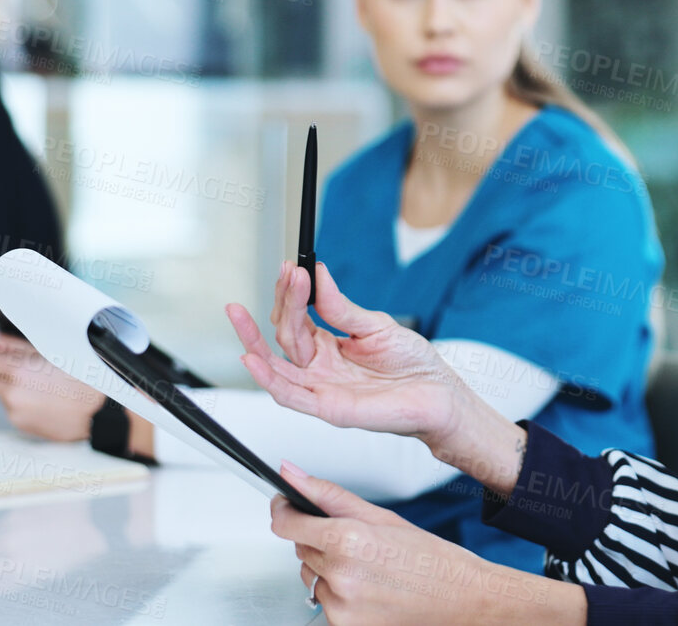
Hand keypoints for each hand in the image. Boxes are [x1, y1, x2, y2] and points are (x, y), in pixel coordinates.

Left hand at [0, 327, 105, 442]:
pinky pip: (11, 408)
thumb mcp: (50, 351)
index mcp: (19, 371)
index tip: (4, 353)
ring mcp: (16, 411)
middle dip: (0, 371)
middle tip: (23, 368)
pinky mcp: (22, 424)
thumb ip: (12, 344)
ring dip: (11, 387)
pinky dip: (21, 402)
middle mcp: (13, 394)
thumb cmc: (83, 379)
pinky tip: (42, 398)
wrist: (100, 412)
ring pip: (0, 394)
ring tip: (38, 385)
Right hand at [228, 260, 467, 443]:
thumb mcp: (376, 325)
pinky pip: (289, 394)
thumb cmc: (413, 365)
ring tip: (238, 313)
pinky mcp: (327, 408)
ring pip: (275, 365)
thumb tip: (319, 275)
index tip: (291, 268)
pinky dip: (267, 378)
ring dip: (252, 339)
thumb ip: (341, 307)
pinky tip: (250, 357)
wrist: (439, 396)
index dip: (291, 293)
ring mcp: (321, 387)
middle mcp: (320, 367)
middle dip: (280, 303)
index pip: (298, 317)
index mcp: (330, 345)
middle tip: (285, 274)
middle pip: (284, 335)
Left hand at [271, 462, 584, 625]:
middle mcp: (341, 575)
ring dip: (329, 569)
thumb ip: (330, 495)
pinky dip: (340, 593)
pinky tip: (370, 588)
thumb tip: (291, 475)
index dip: (283, 511)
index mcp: (349, 540)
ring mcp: (341, 606)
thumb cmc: (430, 558)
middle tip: (358, 541)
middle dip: (319, 540)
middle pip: (300, 549)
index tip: (285, 506)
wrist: (462, 598)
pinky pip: (325, 602)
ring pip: (311, 577)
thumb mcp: (381, 516)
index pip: (286, 524)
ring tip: (369, 568)